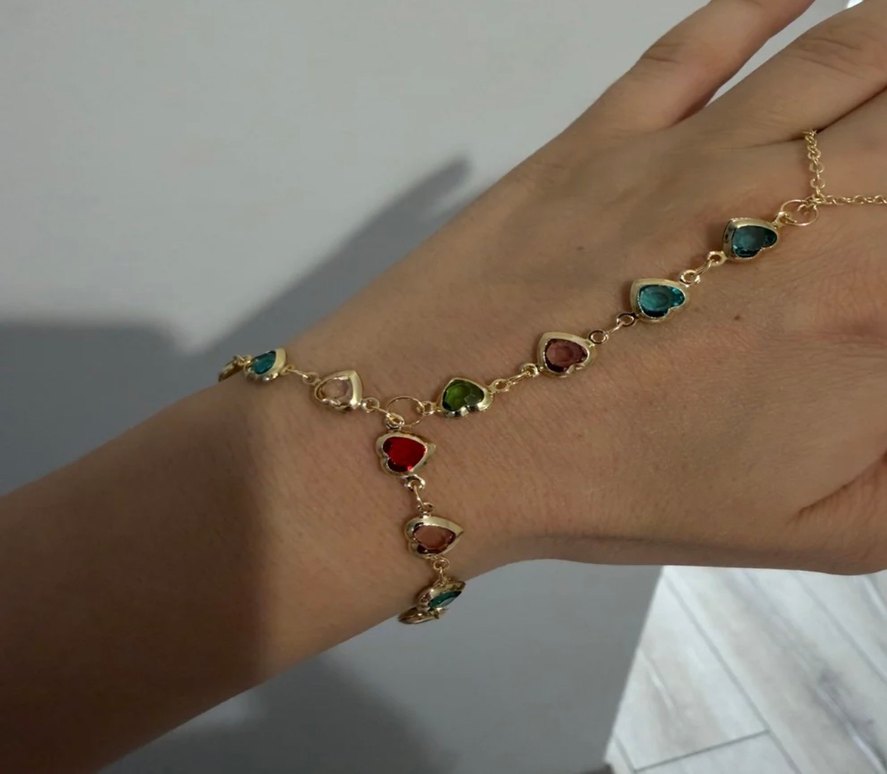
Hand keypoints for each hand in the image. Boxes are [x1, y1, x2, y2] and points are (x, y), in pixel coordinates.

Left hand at [291, 0, 886, 575]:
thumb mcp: (807, 530)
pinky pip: (705, 39)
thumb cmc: (615, 494)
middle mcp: (809, 209)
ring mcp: (701, 156)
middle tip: (880, 187)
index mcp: (870, 308)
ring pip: (852, 55)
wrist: (445, 440)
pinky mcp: (609, 134)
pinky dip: (765, 1)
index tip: (877, 289)